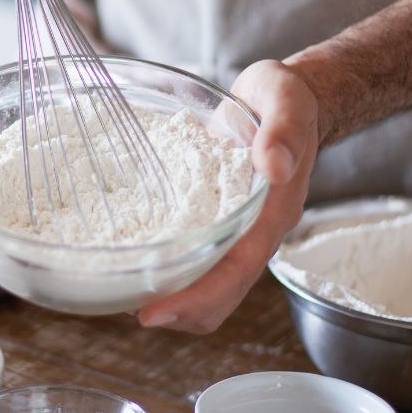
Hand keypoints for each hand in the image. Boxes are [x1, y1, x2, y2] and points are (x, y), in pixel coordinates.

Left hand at [137, 60, 319, 332]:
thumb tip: (274, 165)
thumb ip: (284, 130)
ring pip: (209, 286)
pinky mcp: (221, 222)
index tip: (154, 312)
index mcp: (273, 212)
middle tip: (126, 307)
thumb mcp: (286, 100)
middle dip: (177, 310)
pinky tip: (136, 261)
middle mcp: (256, 231)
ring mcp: (239, 230)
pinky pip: (198, 260)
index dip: (197, 296)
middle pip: (220, 293)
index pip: (237, 269)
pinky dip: (170, 271)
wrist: (286, 101)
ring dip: (172, 297)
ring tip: (125, 292)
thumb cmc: (286, 101)